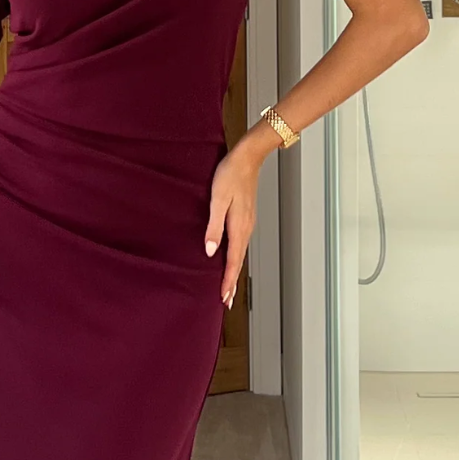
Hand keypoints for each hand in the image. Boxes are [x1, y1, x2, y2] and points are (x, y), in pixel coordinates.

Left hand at [203, 141, 263, 306]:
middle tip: (227, 302)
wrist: (248, 157)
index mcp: (239, 227)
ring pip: (240, 255)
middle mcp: (246, 229)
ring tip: (229, 288)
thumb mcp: (218, 200)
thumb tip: (210, 251)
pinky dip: (236, 259)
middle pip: (239, 262)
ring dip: (234, 273)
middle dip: (232, 283)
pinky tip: (231, 261)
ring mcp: (247, 224)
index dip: (228, 281)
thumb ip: (213, 226)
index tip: (223, 298)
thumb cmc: (230, 174)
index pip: (233, 261)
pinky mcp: (245, 218)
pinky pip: (240, 245)